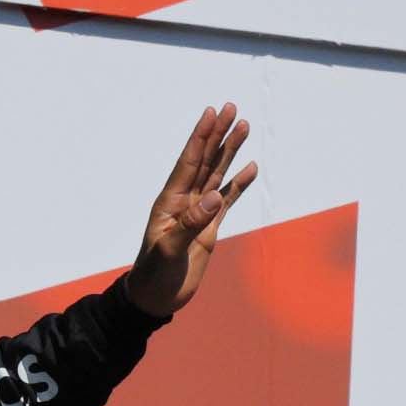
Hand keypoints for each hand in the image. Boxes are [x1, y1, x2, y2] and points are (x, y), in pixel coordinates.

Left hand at [126, 103, 259, 316]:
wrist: (156, 298)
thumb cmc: (154, 275)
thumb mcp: (169, 250)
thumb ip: (191, 223)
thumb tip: (215, 197)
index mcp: (170, 202)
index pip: (188, 162)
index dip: (200, 137)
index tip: (211, 112)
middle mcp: (184, 202)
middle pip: (205, 161)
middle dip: (218, 134)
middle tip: (231, 107)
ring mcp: (198, 213)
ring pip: (217, 175)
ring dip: (230, 151)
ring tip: (243, 127)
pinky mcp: (209, 228)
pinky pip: (228, 200)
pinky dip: (239, 184)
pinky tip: (250, 168)